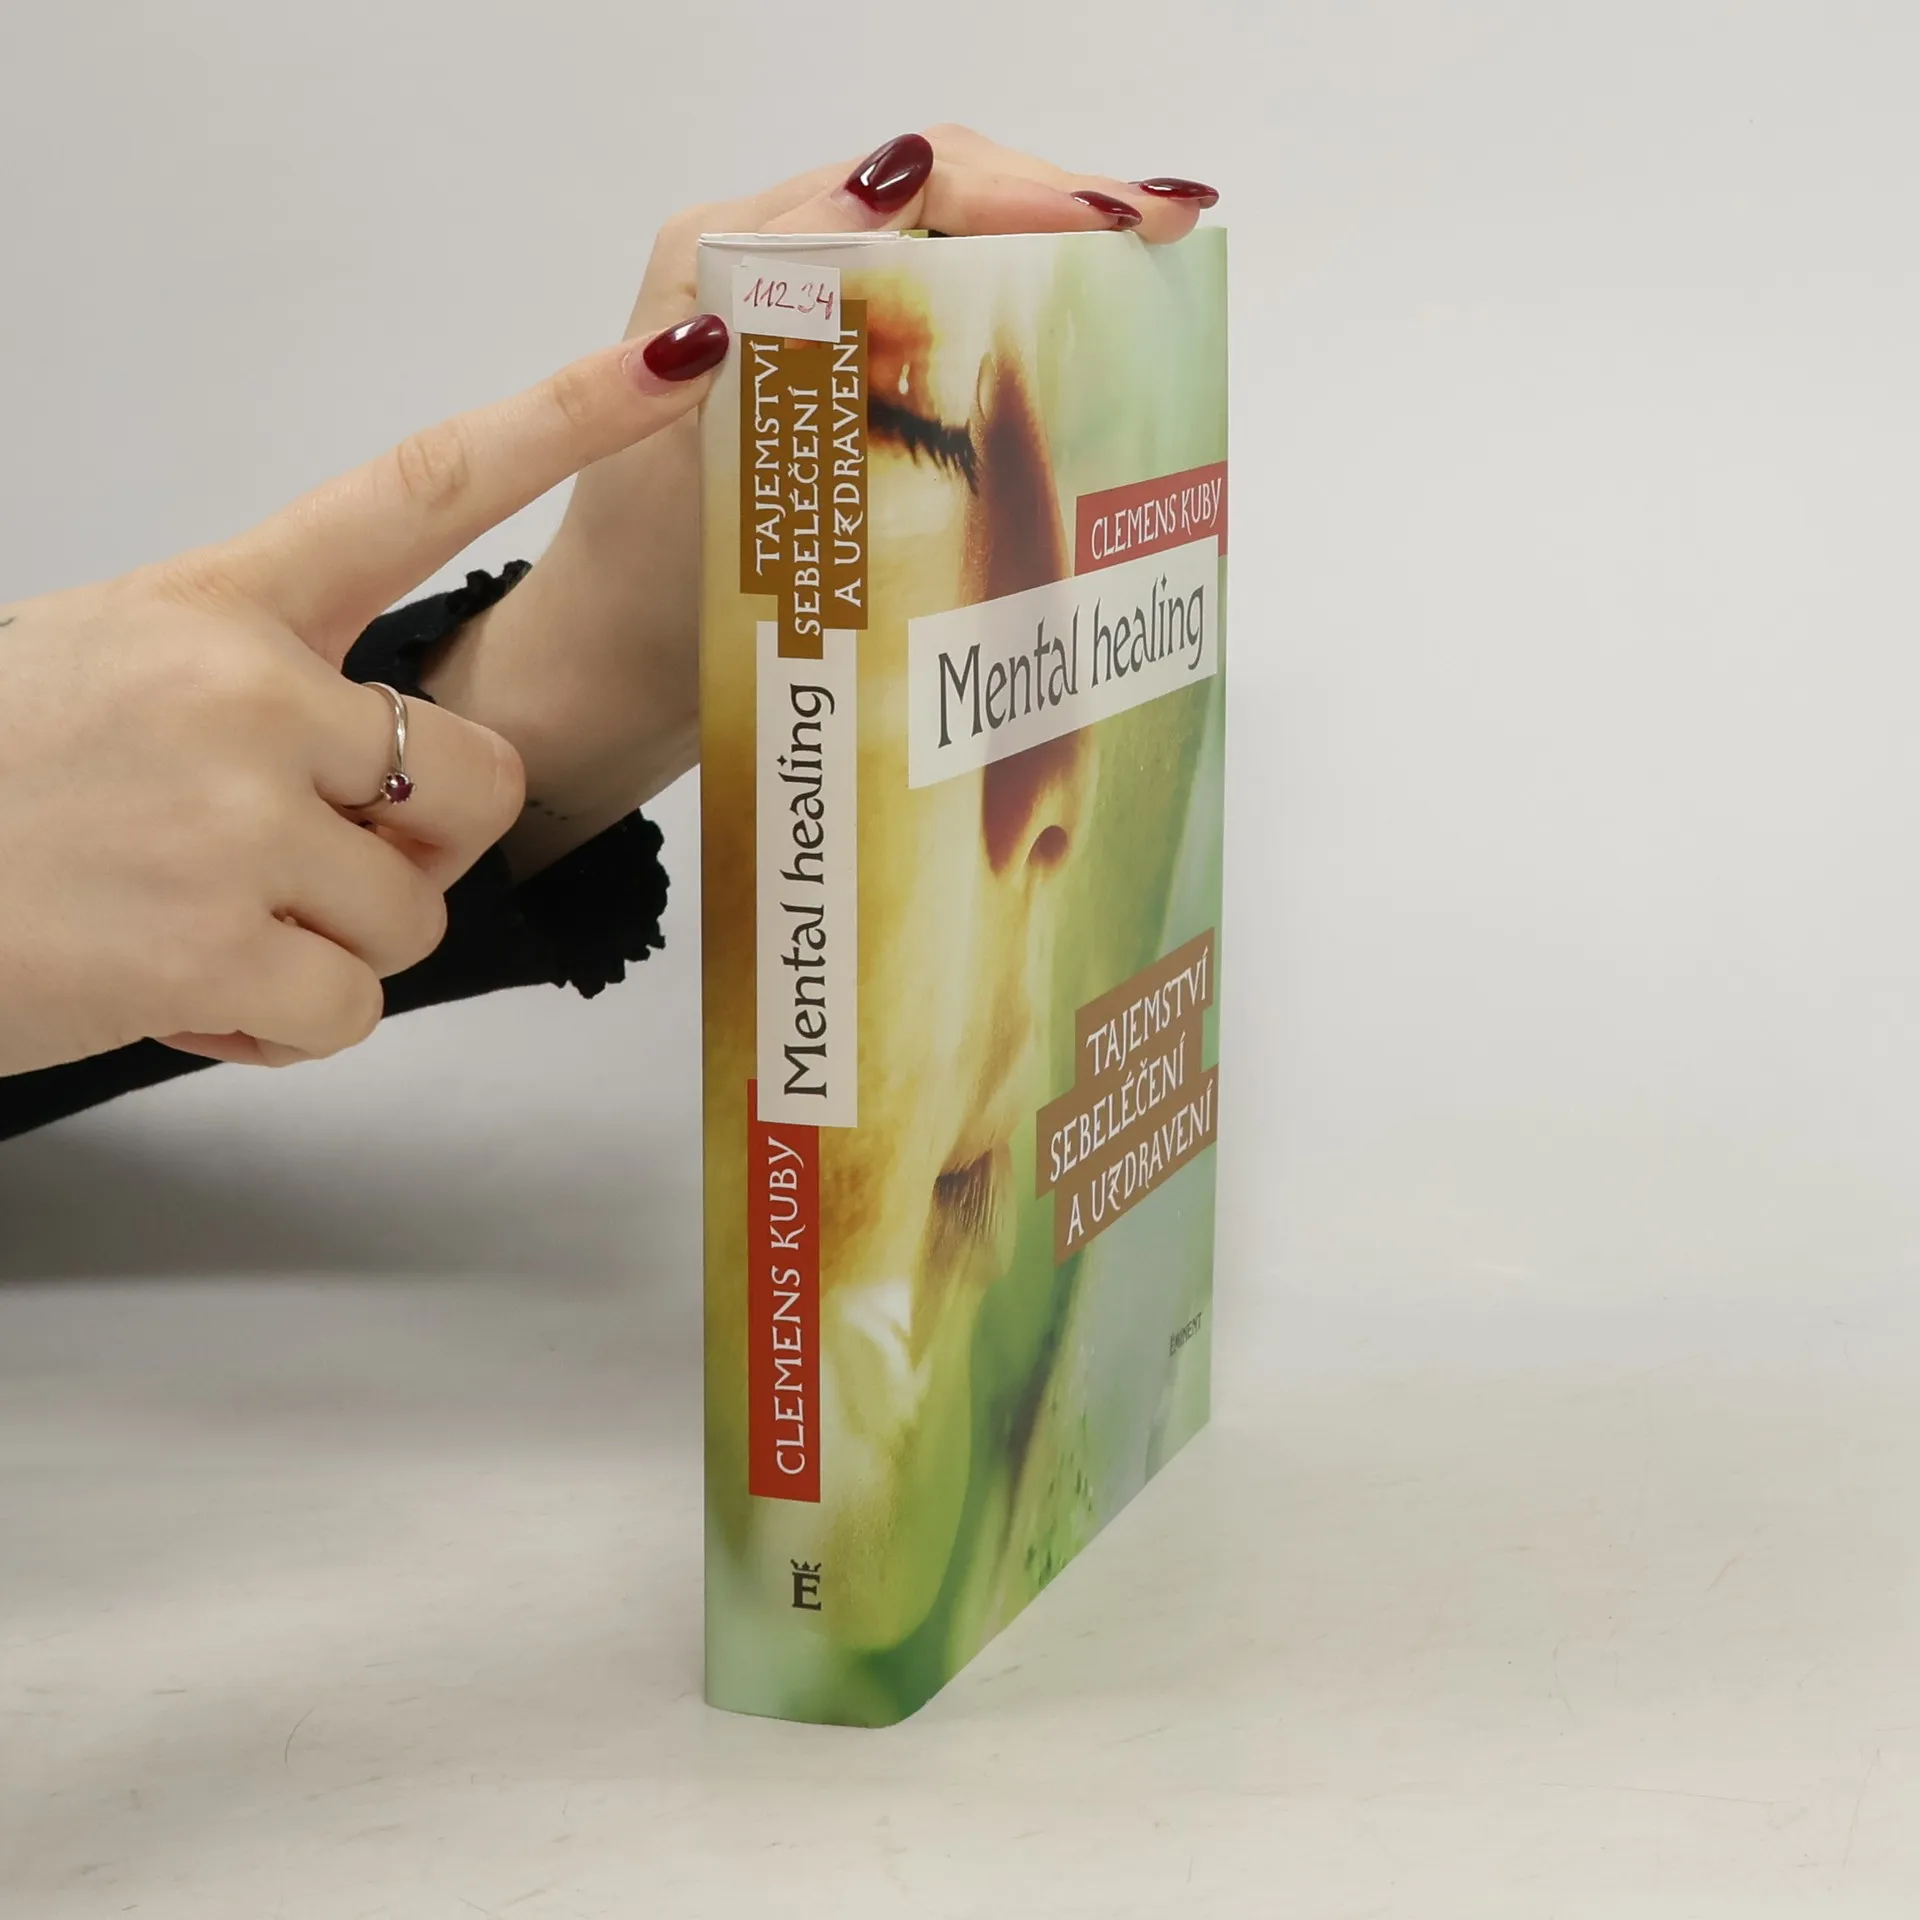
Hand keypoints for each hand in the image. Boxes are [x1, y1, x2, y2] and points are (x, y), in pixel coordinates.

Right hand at [0, 319, 729, 1077]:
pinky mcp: (216, 949)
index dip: (565, 415)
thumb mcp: (105, 667)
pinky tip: (179, 987)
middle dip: (424, 845)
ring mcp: (235, 821)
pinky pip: (351, 1015)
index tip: (679, 360)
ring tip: (196, 919)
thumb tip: (388, 789)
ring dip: (330, 946)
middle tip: (315, 863)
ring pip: (415, 917)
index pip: (419, 486)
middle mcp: (244, 693)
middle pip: (479, 780)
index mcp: (216, 603)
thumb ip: (260, 690)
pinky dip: (278, 1026)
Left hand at [427, 127, 1218, 874]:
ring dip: (1039, 245)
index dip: (1026, 191)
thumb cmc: (657, 584)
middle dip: (1055, 200)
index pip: (906, 185)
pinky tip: (1070, 321)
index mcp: (724, 264)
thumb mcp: (729, 454)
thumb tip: (902, 183)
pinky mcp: (803, 358)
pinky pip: (917, 296)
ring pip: (937, 237)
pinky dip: (999, 299)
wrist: (615, 663)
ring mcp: (780, 308)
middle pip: (934, 187)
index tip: (1126, 222)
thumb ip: (800, 323)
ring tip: (1144, 259)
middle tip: (1168, 229)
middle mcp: (751, 262)